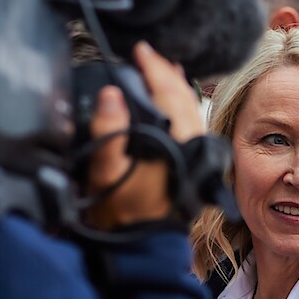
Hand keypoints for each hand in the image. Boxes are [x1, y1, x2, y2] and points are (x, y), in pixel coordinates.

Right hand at [86, 42, 202, 228]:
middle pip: (185, 98)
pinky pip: (190, 125)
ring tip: (160, 72)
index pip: (169, 93)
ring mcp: (193, 157)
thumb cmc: (123, 215)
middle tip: (149, 56)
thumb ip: (108, 132)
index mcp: (175, 143)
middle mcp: (190, 147)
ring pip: (191, 111)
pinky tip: (169, 105)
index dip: (154, 68)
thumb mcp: (106, 173)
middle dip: (167, 73)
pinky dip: (180, 107)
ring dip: (175, 89)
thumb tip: (111, 95)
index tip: (141, 50)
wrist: (142, 248)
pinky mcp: (190, 166)